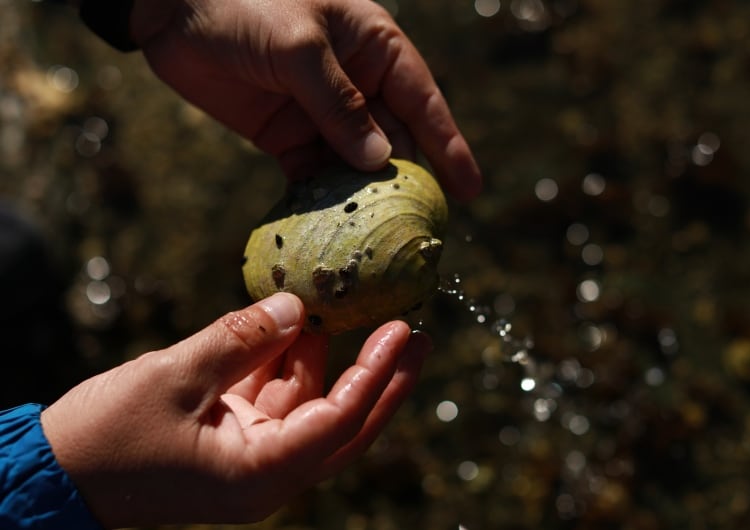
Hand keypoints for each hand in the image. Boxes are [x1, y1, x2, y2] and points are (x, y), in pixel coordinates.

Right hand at [41, 293, 428, 527]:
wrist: (53, 474)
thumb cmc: (105, 438)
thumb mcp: (174, 377)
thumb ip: (239, 339)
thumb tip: (296, 305)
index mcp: (260, 474)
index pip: (339, 423)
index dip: (375, 375)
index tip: (403, 332)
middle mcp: (267, 470)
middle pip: (345, 422)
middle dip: (381, 378)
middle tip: (415, 334)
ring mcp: (251, 453)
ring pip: (308, 401)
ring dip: (323, 355)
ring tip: (348, 305)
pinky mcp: (233, 434)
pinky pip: (273, 393)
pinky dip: (283, 357)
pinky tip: (296, 320)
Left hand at [128, 0, 481, 199]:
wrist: (172, 6)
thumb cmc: (245, 3)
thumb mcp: (298, 45)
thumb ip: (337, 102)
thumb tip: (377, 159)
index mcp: (374, 48)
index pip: (422, 102)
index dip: (448, 148)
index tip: (468, 192)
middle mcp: (355, 83)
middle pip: (392, 141)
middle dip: (406, 185)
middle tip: (422, 232)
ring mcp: (320, 113)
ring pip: (354, 165)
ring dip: (363, 202)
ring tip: (379, 244)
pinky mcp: (286, 135)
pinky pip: (312, 175)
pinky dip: (321, 202)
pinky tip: (331, 232)